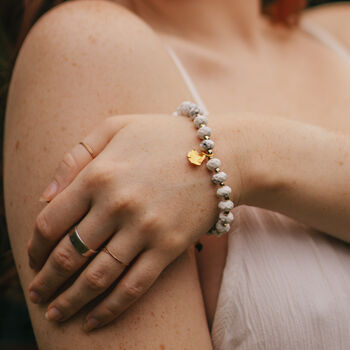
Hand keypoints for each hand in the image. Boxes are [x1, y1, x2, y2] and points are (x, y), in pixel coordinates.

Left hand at [27, 113, 241, 330]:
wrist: (220, 155)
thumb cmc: (163, 138)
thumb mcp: (115, 128)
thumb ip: (76, 156)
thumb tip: (44, 196)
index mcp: (99, 175)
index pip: (51, 222)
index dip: (35, 247)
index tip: (32, 260)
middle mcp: (118, 205)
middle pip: (69, 255)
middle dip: (47, 281)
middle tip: (36, 294)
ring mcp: (145, 229)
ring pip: (97, 277)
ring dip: (70, 301)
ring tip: (55, 314)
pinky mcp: (169, 247)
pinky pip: (134, 286)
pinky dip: (110, 309)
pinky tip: (93, 322)